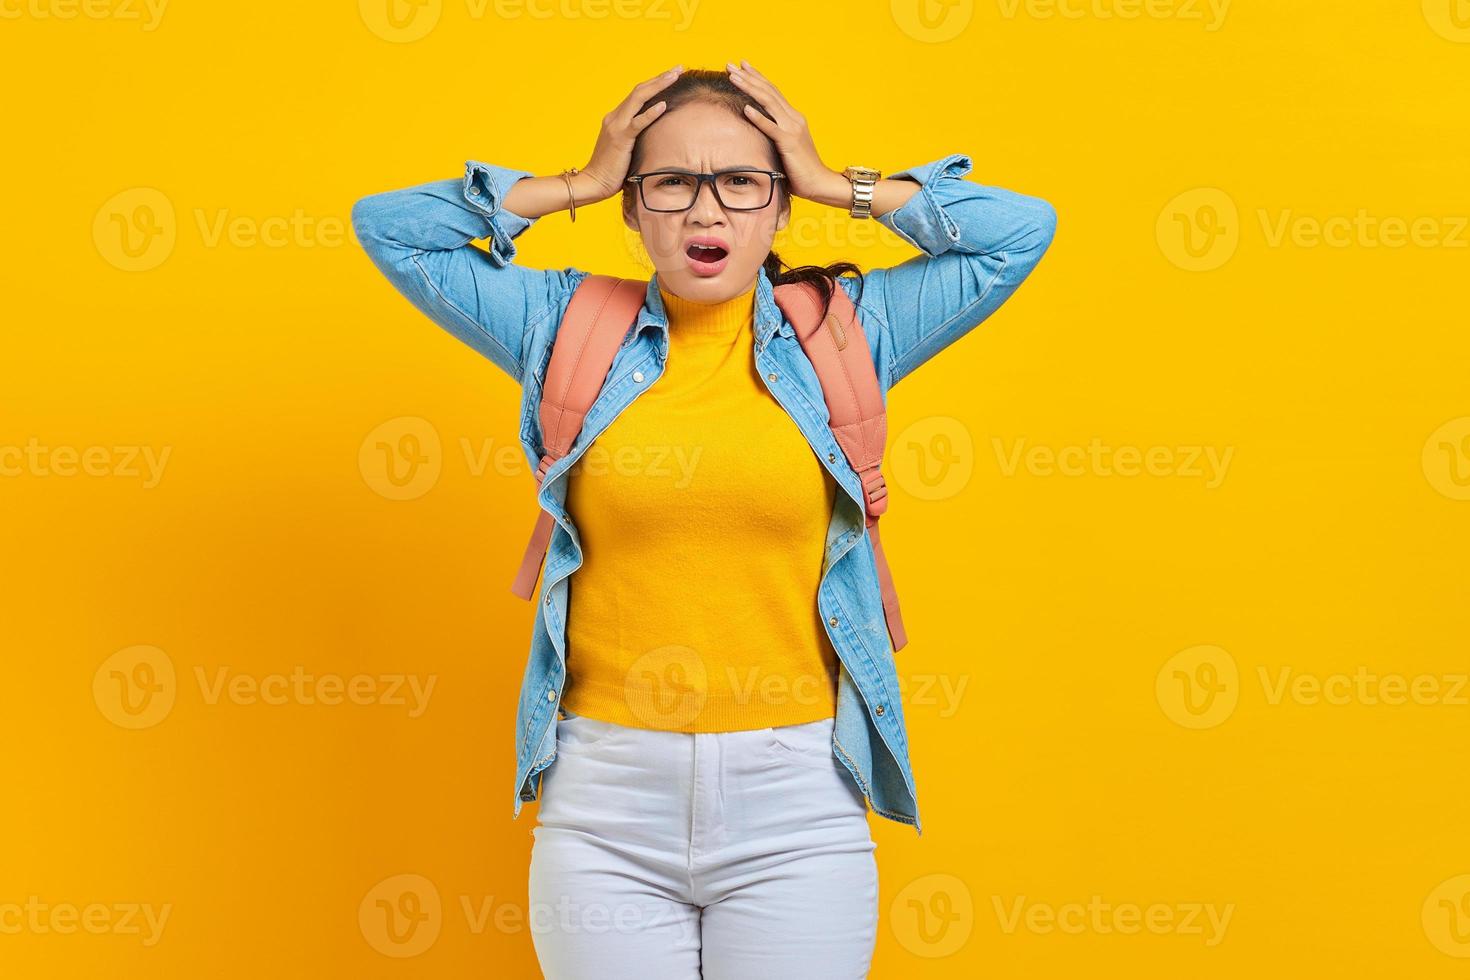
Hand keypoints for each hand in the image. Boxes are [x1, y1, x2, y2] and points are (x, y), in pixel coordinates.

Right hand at [580, 65, 682, 200]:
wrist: (593, 182)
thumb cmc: (611, 171)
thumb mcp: (625, 148)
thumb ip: (636, 138)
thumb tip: (655, 136)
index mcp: (616, 118)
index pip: (637, 94)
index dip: (655, 83)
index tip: (671, 75)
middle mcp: (615, 117)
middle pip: (639, 90)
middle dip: (660, 78)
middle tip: (679, 68)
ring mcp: (616, 126)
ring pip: (639, 98)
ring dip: (658, 85)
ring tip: (675, 76)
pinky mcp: (620, 139)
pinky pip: (637, 123)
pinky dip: (650, 113)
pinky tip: (663, 105)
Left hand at [727, 60, 844, 204]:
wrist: (820, 182)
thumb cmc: (801, 169)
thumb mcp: (787, 147)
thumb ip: (776, 135)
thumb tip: (760, 133)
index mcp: (793, 118)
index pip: (773, 91)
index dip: (757, 77)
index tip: (742, 65)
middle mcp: (793, 118)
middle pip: (768, 91)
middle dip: (748, 77)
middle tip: (730, 64)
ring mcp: (792, 129)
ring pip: (768, 103)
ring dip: (750, 88)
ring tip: (733, 78)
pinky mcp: (789, 143)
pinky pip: (771, 128)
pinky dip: (758, 117)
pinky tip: (746, 108)